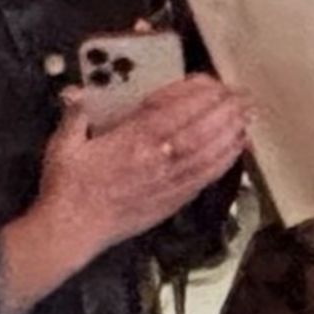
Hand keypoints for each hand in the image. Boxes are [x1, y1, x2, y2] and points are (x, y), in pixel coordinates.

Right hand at [36, 74, 251, 253]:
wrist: (71, 232)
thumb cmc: (67, 187)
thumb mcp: (64, 145)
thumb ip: (76, 114)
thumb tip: (78, 91)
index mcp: (132, 139)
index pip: (174, 109)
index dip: (198, 94)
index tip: (212, 82)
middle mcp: (156, 159)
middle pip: (200, 129)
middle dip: (225, 110)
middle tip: (243, 95)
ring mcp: (168, 182)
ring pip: (209, 153)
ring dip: (231, 133)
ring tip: (249, 116)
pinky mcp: (172, 201)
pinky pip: (205, 178)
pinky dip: (224, 162)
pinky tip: (237, 150)